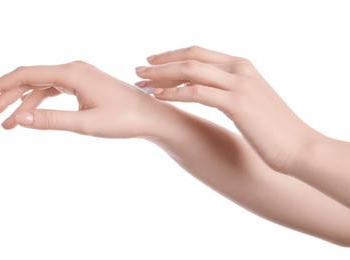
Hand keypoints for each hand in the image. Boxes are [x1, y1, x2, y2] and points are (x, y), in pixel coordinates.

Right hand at [0, 61, 167, 138]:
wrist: (151, 117)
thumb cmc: (125, 120)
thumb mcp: (86, 124)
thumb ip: (51, 120)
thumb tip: (18, 119)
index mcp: (72, 73)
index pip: (26, 75)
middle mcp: (73, 70)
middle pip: (30, 81)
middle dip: (6, 98)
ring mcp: (79, 77)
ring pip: (41, 88)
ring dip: (22, 105)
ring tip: (5, 125)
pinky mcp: (84, 86)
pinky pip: (54, 93)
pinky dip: (40, 105)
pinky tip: (30, 118)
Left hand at [135, 46, 320, 171]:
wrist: (298, 146)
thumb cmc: (272, 128)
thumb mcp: (250, 100)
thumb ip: (229, 90)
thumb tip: (206, 91)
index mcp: (242, 66)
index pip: (199, 52)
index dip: (173, 55)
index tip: (153, 62)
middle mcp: (239, 69)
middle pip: (191, 57)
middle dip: (161, 63)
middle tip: (138, 69)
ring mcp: (238, 84)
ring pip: (190, 71)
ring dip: (162, 76)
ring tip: (141, 82)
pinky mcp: (236, 103)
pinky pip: (196, 92)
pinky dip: (174, 92)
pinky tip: (158, 96)